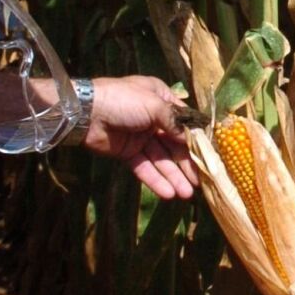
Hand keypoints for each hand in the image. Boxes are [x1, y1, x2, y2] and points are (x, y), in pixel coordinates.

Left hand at [81, 75, 198, 199]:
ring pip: (161, 160)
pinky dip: (155, 180)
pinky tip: (168, 193)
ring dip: (173, 176)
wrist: (85, 113)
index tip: (209, 157)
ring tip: (186, 194)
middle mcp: (154, 119)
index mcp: (161, 100)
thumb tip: (189, 138)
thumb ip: (174, 122)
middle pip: (174, 145)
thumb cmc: (123, 100)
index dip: (196, 140)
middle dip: (186, 164)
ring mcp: (141, 137)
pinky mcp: (128, 153)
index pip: (184, 122)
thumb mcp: (154, 105)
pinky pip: (145, 168)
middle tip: (200, 183)